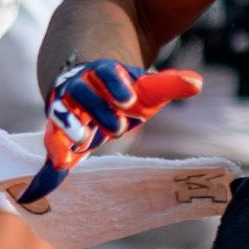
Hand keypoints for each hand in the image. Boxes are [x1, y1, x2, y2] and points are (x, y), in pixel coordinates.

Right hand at [18, 61, 202, 207]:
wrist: (91, 92)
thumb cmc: (122, 93)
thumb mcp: (145, 88)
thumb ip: (168, 84)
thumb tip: (197, 82)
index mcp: (102, 73)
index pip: (106, 73)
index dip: (116, 85)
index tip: (129, 101)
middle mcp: (78, 87)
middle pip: (82, 94)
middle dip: (99, 110)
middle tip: (118, 128)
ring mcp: (64, 109)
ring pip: (60, 113)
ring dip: (68, 126)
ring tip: (82, 142)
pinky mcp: (57, 132)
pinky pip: (51, 143)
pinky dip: (51, 158)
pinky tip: (53, 175)